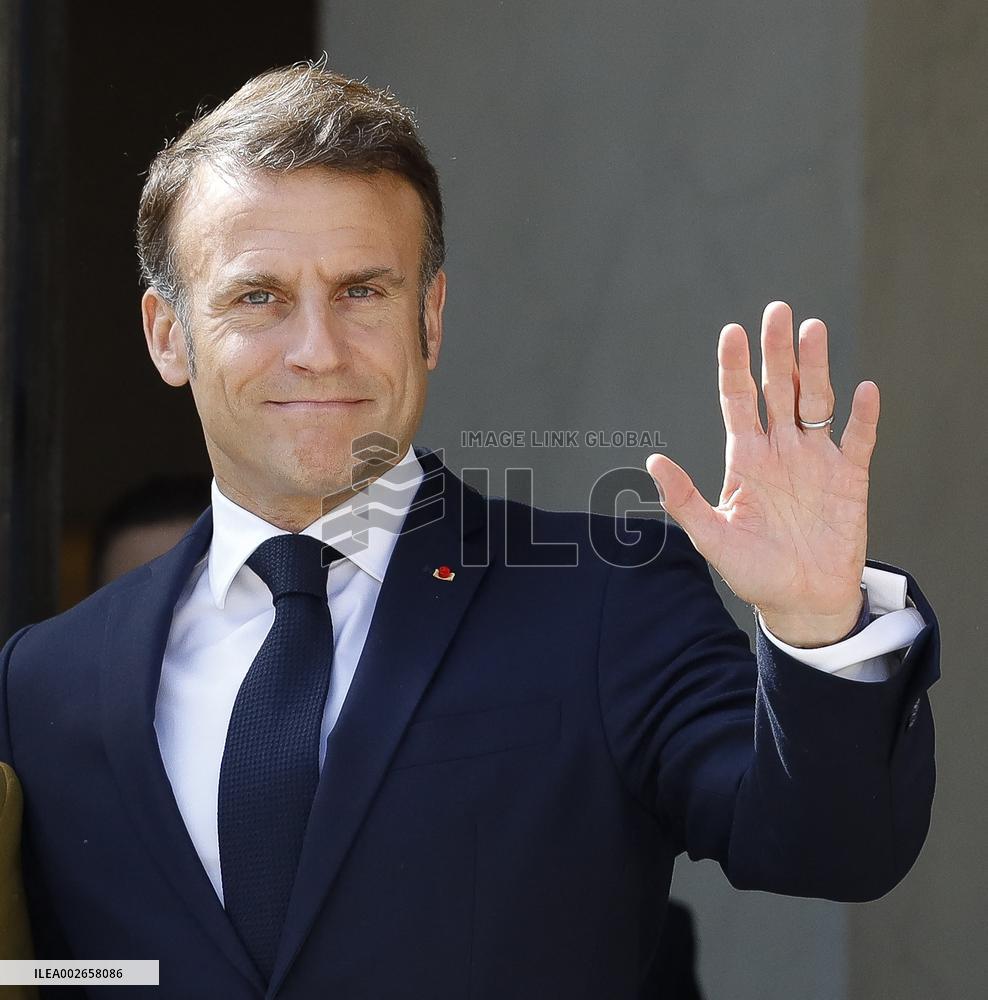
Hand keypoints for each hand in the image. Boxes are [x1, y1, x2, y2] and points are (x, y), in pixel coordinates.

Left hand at [645, 301, 877, 647]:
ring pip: (816, 401)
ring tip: (814, 329)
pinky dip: (862, 416)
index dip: (735, 367)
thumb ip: (684, 499)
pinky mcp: (850, 478)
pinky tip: (864, 389)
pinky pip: (857, 439)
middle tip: (777, 310)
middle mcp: (780, 449)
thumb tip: (652, 462)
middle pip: (778, 388)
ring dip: (816, 367)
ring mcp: (816, 460)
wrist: (801, 601)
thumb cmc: (754, 571)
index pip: (738, 400)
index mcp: (746, 458)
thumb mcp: (712, 537)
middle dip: (777, 351)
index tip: (732, 332)